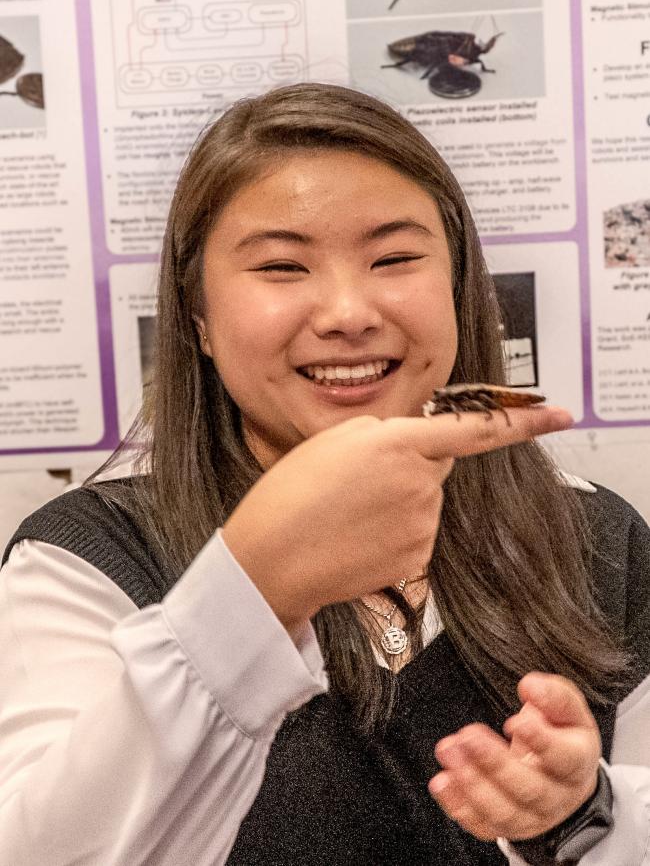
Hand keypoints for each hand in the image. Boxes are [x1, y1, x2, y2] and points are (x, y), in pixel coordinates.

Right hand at [223, 406, 571, 629]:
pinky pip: (416, 533)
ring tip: (349, 511)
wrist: (270, 560)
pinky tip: (358, 536)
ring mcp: (422, 525)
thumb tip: (412, 444)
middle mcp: (421, 484)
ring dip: (399, 499)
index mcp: (400, 443)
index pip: (475, 428)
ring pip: (425, 500)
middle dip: (412, 464)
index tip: (560, 415)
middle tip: (359, 479)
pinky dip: (394, 532)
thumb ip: (384, 431)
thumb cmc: (291, 493)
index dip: (523, 420)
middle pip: (437, 464)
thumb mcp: (333, 438)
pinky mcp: (416, 559)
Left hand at [428, 672, 600, 841]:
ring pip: (504, 812)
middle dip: (494, 762)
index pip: (563, 759)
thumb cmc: (562, 734)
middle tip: (468, 735)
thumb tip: (530, 686)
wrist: (562, 776)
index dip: (541, 742)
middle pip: (529, 788)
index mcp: (576, 763)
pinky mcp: (506, 827)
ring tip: (449, 751)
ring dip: (471, 783)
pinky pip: (482, 825)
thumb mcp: (568, 709)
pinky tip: (442, 781)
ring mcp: (531, 817)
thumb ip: (554, 695)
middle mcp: (556, 797)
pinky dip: (458, 805)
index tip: (514, 722)